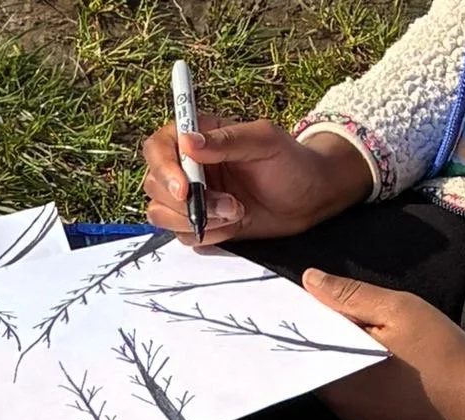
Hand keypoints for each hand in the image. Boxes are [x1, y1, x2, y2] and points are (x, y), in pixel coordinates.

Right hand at [142, 120, 373, 247]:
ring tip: (237, 212)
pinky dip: (208, 234)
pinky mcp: (201, 222)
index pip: (158, 148)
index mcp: (198, 137)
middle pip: (155, 187)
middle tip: (230, 205)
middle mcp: (188, 166)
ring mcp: (193, 197)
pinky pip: (183, 236)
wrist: (309, 199)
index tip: (185, 190)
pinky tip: (235, 224)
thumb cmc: (291, 162)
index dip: (164, 170)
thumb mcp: (263, 141)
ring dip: (198, 220)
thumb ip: (225, 141)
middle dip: (187, 204)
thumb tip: (187, 140)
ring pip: (163, 215)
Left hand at [302, 271, 464, 419]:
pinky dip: (359, 366)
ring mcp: (356, 417)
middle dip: (324, 330)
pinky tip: (379, 350)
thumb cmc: (440, 355)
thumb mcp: (397, 311)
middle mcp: (338, 405)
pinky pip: (355, 387)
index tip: (309, 291)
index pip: (305, 343)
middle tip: (336, 298)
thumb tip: (310, 280)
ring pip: (337, 373)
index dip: (306, 314)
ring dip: (344, 348)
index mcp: (335, 381)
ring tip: (360, 320)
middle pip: (319, 358)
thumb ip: (350, 296)